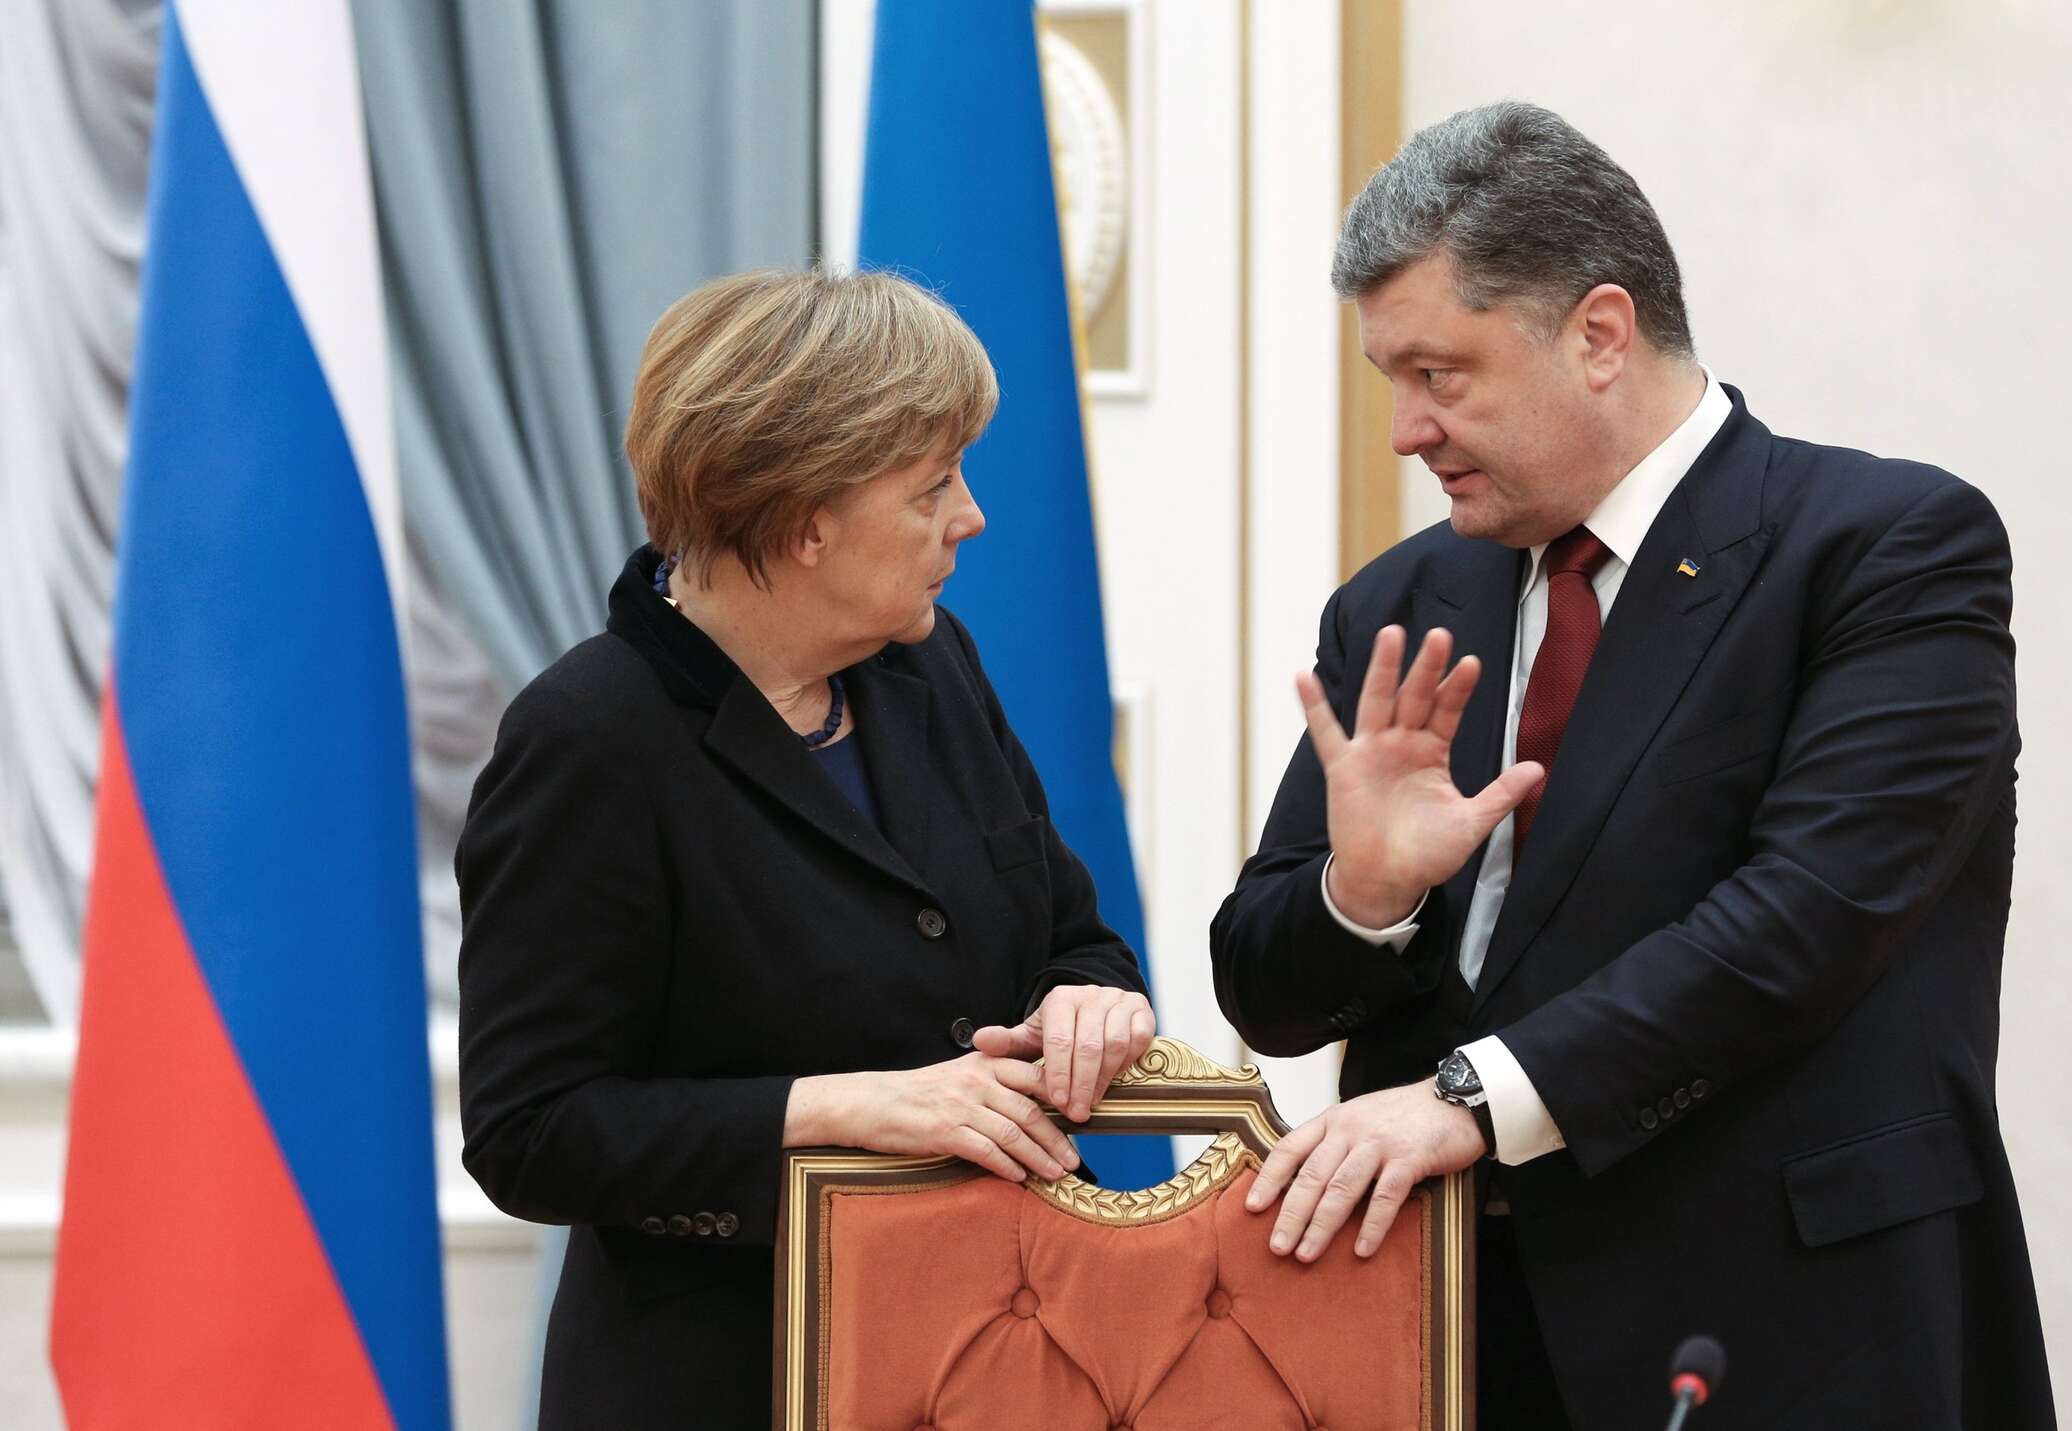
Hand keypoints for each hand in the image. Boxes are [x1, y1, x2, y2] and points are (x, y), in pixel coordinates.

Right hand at [791, 1054, 1081, 1182]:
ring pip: (1013, 1134)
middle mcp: (977, 1081)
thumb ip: (995, 1084)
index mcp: (985, 1064)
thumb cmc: (919, 1093)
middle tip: (1075, 1159)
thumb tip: (1036, 1107)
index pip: (1036, 1077)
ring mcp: (961, 1106)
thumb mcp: (960, 1075)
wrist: (872, 1103)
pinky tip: (1019, 1178)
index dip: (1064, 1099)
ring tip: (1055, 1174)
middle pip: (1031, 1109)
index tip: (1082, 1120)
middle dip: (1058, 1138)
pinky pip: (986, 1151)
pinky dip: (1007, 1167)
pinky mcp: (945, 1131)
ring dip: (1039, 1157)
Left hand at [972, 984, 1155, 1120]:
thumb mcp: (1033, 1035)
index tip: (1057, 1102)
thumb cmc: (1060, 1029)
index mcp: (1060, 1000)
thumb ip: (1008, 1042)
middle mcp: (1091, 996)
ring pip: (1114, 1045)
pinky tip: (1114, 1080)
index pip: (1059, 1040)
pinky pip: (1138, 1039)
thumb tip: (978, 1041)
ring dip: (1103, 1080)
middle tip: (1076, 1114)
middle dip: (1081, 1084)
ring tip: (1091, 1104)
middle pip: (1088, 1046)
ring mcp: (1119, 1001)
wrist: (1095, 1007)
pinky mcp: (1142, 1010)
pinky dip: (1127, 1063)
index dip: (1058, 1074)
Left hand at [1245, 1081, 1486, 1260]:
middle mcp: (1349, 1129)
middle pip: (1311, 1176)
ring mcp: (1378, 1143)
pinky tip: (1362, 1250)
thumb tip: (1304, 1184)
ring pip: (1341, 1188)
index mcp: (1332, 1120)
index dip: (1269, 1179)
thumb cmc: (1403, 1116)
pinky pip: (1385, 1196)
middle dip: (1290, 1214)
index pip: (1290, 1149)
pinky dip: (1372, 1225)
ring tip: (1306, 1254)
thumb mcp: (1359, 1119)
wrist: (1455, 1099)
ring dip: (1321, 1225)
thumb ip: (1334, 1144)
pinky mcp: (1409, 1158)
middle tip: (1276, 1247)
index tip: (1253, 1207)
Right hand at [1300, 625, 1542, 926]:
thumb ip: (1501, 794)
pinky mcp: (1343, 768)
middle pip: (1415, 696)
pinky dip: (1313, 706)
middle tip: (1440, 635)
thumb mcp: (1471, 823)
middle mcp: (1401, 744)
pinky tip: (1303, 677)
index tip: (1472, 664)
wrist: (1388, 882)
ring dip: (1383, 669)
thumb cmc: (1428, 853)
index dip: (1458, 688)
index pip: (1446, 711)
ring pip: (1377, 701)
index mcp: (1432, 752)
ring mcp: (1371, 752)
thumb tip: (1538, 769)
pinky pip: (1326, 733)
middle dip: (1426, 667)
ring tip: (1391, 634)